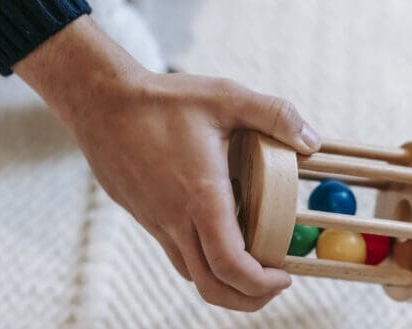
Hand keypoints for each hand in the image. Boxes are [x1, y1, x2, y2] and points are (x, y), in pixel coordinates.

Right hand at [15, 16, 321, 310]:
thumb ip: (274, 115)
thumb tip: (311, 140)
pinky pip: (175, 252)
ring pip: (190, 274)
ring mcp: (155, 221)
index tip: (285, 277)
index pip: (230, 266)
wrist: (100, 103)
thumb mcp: (225, 96)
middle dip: (248, 298)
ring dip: (224, 282)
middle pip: (211, 287)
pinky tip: (216, 232)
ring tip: (250, 263)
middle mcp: (174, 219)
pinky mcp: (144, 216)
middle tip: (274, 285)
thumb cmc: (161, 101)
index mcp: (200, 198)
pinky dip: (201, 259)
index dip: (262, 284)